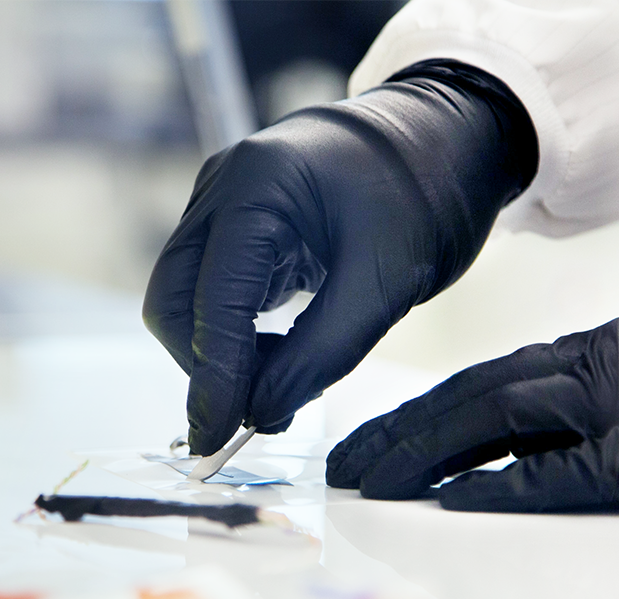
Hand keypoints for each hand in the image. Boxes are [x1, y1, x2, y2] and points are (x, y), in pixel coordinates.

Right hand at [143, 60, 537, 454]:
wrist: (443, 141)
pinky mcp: (236, 221)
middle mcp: (224, 186)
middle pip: (176, 297)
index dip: (213, 376)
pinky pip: (213, 287)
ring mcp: (224, 201)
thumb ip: (320, 354)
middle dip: (206, 365)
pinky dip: (234, 332)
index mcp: (259, 183)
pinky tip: (276, 355)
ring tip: (279, 386)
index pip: (213, 296)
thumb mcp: (386, 282)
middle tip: (258, 414)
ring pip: (188, 297)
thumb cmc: (426, 194)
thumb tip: (260, 412)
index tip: (215, 437)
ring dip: (220, 352)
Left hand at [326, 313, 618, 515]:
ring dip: (424, 450)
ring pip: (493, 417)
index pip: (481, 379)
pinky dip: (499, 485)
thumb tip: (504, 450)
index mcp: (590, 351)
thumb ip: (577, 404)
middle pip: (470, 393)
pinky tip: (450, 500)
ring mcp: (617, 404)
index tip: (378, 437)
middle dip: (401, 429)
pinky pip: (555, 471)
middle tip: (349, 460)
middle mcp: (592, 366)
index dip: (421, 410)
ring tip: (374, 479)